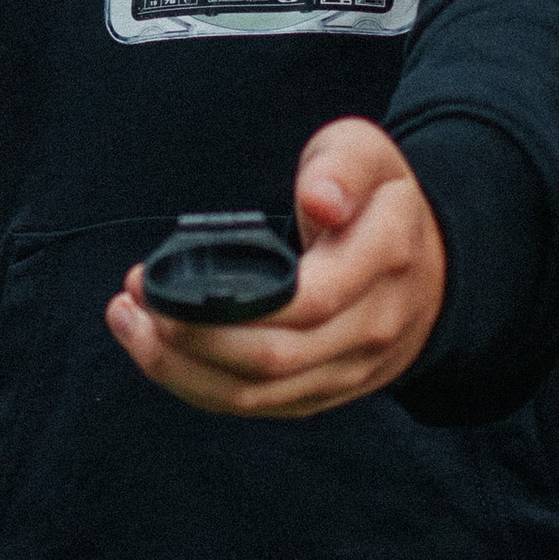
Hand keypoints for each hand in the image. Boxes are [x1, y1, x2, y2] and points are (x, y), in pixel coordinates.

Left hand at [108, 117, 447, 417]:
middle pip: (271, 357)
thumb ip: (342, 167)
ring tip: (130, 326)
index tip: (164, 281)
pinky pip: (258, 405)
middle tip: (131, 302)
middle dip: (187, 338)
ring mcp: (349, 368)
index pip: (311, 299)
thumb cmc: (379, 201)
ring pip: (257, 393)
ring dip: (181, 369)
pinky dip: (200, 387)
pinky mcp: (324, 392)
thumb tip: (320, 200)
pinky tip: (160, 353)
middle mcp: (372, 325)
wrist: (428, 268)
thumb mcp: (368, 154)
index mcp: (385, 258)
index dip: (232, 304)